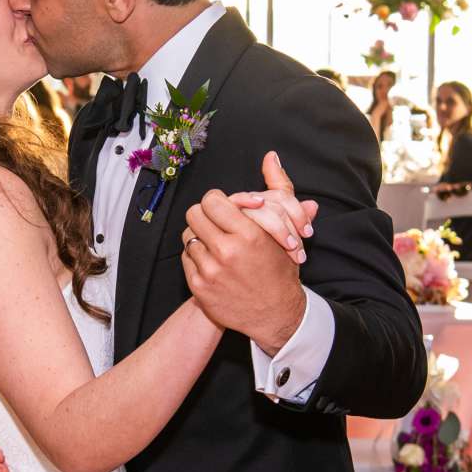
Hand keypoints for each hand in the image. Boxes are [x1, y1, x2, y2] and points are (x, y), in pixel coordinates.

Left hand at [183, 162, 307, 354]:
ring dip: (200, 236)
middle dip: (204, 215)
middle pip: (194, 215)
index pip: (212, 201)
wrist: (276, 314)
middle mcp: (228, 252)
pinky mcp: (200, 288)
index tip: (223, 207)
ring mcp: (211, 272)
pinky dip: (196, 257)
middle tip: (215, 222)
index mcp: (249, 235)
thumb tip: (271, 156)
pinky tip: (211, 261)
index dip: (216, 201)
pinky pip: (186, 259)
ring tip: (214, 242)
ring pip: (188, 237)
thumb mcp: (285, 229)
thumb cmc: (281, 269)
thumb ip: (279, 190)